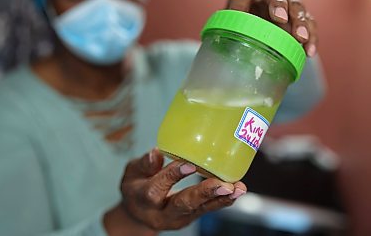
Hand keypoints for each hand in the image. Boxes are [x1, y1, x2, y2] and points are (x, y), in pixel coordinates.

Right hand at [117, 148, 246, 230]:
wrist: (138, 214)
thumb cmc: (136, 186)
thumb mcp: (132, 172)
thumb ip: (144, 164)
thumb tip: (156, 152)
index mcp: (143, 197)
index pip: (157, 187)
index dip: (173, 175)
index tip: (189, 164)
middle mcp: (161, 212)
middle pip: (183, 204)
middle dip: (204, 193)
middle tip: (223, 184)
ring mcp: (177, 218)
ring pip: (200, 209)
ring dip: (220, 198)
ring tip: (237, 189)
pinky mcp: (190, 218)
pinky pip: (207, 210)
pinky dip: (223, 201)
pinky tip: (237, 191)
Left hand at [227, 0, 317, 56]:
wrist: (259, 10)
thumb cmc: (243, 12)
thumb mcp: (232, 13)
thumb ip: (229, 21)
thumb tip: (224, 39)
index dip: (244, 3)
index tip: (246, 16)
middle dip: (279, 5)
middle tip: (280, 18)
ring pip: (297, 8)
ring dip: (299, 23)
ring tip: (300, 38)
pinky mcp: (301, 12)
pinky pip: (309, 23)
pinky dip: (310, 37)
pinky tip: (308, 51)